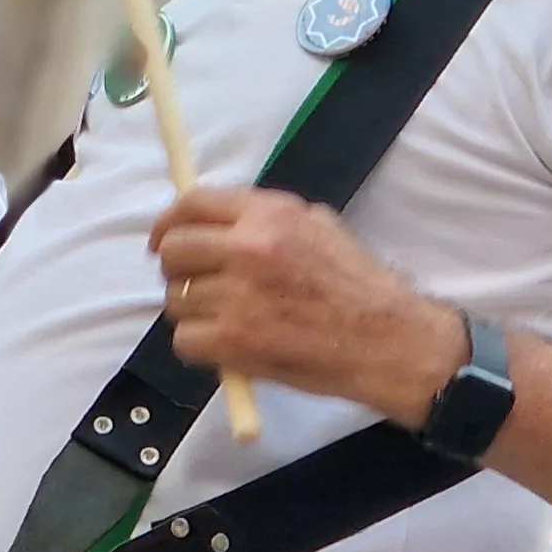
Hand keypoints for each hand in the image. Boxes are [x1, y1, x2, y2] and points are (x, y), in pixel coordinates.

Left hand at [150, 185, 466, 420]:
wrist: (388, 341)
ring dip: (192, 313)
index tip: (164, 240)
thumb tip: (211, 223)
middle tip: (193, 285)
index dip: (169, 223)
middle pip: (174, 250)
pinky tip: (230, 346)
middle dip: (176, 270)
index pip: (192, 203)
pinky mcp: (234, 340)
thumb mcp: (318, 226)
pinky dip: (201, 347)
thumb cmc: (358, 286)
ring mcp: (237, 295)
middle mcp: (248, 248)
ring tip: (227, 320)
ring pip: (175, 299)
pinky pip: (185, 340)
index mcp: (269, 215)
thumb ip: (263, 220)